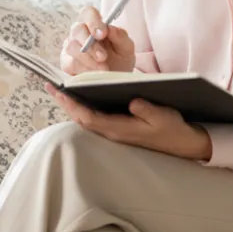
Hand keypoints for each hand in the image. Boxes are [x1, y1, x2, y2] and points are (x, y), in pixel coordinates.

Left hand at [45, 83, 212, 160]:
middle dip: (66, 103)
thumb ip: (147, 109)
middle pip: (82, 119)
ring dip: (73, 106)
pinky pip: (95, 119)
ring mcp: (115, 132)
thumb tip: (133, 101)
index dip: (73, 105)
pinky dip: (84, 108)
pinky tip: (81, 98)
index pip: (89, 117)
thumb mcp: (163, 117)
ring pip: (87, 120)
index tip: (60, 92)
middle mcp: (114, 132)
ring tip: (61, 91)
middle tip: (51, 87)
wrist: (182, 144)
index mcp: (120, 129)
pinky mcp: (119, 129)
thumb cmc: (172, 129)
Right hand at [60, 5, 135, 74]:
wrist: (115, 79)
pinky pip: (70, 63)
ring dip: (88, 59)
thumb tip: (110, 28)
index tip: (103, 33)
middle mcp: (80, 32)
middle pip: (77, 29)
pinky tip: (94, 73)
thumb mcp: (126, 49)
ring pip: (72, 47)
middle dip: (91, 45)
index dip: (94, 21)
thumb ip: (121, 36)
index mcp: (95, 24)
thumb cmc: (120, 59)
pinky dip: (84, 69)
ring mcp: (71, 47)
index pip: (88, 13)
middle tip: (103, 57)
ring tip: (103, 68)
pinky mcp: (67, 63)